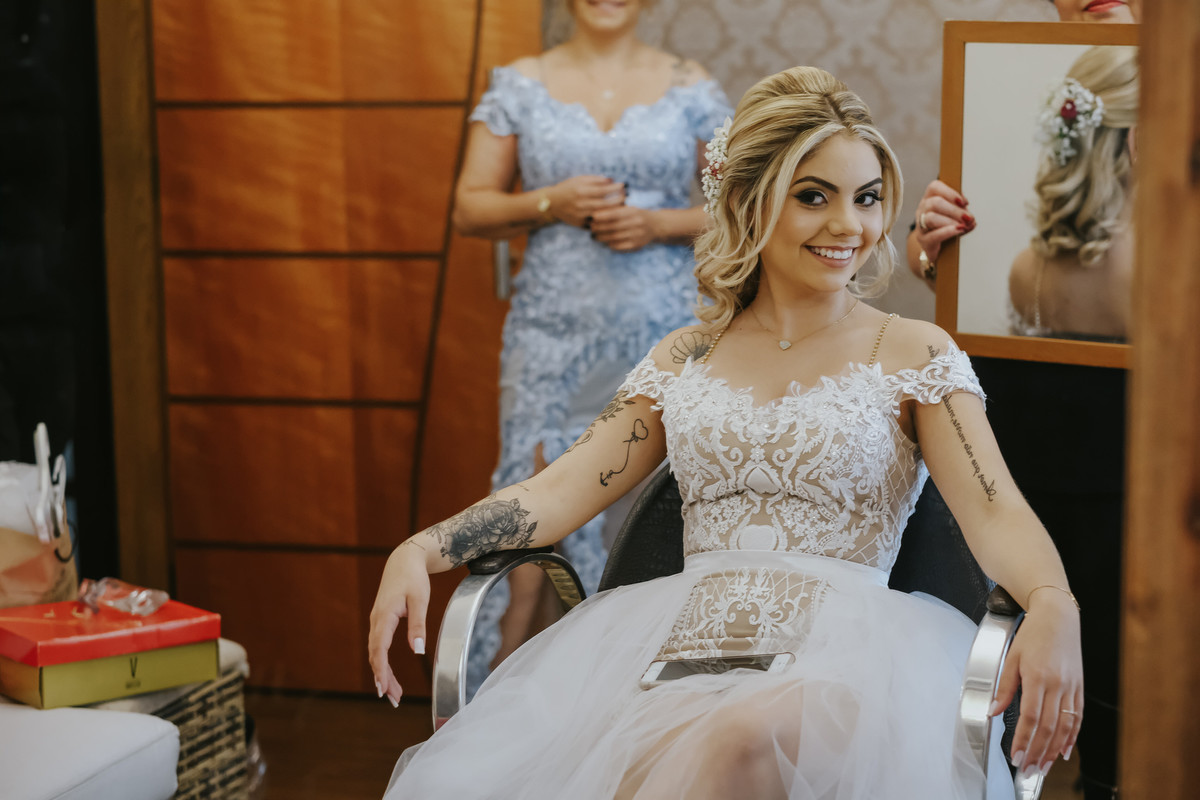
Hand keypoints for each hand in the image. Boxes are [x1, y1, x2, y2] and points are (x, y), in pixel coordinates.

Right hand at [368, 540, 431, 706]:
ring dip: (383, 673)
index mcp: (384, 615)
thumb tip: (418, 650)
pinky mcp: (381, 622)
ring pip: (376, 653)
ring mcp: (377, 621)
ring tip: (394, 694)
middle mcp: (376, 620)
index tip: (383, 689)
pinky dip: (383, 663)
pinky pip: (379, 646)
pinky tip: (389, 676)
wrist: (404, 559)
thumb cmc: (413, 578)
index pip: (379, 648)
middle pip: (375, 655)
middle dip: (383, 679)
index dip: (381, 670)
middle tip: (393, 700)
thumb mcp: (420, 599)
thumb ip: (418, 624)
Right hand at [547, 175, 624, 227]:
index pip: (603, 190)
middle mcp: (581, 204)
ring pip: (603, 216)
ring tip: (623, 206)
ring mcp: (581, 216)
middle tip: (626, 197)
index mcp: (581, 191)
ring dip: (615, 211)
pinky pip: (597, 224)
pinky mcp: (580, 224)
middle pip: (606, 204)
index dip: (616, 187)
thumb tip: (612, 180)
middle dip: (619, 200)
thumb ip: (595, 180)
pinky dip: (606, 221)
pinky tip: (613, 216)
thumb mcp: (579, 179)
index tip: (624, 185)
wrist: (552, 204)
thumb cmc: (568, 188)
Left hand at [589, 205, 659, 251]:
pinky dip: (609, 244)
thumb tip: (595, 213)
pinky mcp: (636, 245)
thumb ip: (615, 209)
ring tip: (594, 236)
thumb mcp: (630, 208)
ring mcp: (637, 235)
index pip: (616, 213)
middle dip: (600, 227)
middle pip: (614, 226)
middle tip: (591, 228)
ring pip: (615, 237)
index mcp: (634, 212)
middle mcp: (637, 223)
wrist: (656, 226)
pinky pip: (619, 246)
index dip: (603, 215)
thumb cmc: (637, 215)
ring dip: (602, 237)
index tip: (593, 216)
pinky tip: (604, 242)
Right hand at [914, 180, 975, 263]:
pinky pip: (934, 235)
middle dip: (954, 210)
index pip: (934, 187)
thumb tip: (969, 214)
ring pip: (931, 217)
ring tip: (964, 225)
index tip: (964, 202)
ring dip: (951, 221)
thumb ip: (961, 210)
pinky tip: (959, 230)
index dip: (950, 192)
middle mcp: (922, 209)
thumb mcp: (954, 214)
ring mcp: (920, 225)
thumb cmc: (946, 227)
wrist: (936, 247)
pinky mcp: (923, 239)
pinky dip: (948, 232)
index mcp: (930, 198)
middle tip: (968, 217)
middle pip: (935, 203)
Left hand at [990, 592, 1083, 777]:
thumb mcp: (1011, 657)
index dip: (1024, 740)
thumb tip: (992, 711)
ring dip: (1054, 750)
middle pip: (1048, 727)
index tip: (1016, 756)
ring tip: (1044, 766)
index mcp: (1038, 677)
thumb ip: (1004, 687)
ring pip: (1065, 727)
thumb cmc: (1033, 633)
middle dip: (1038, 752)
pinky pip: (1077, 717)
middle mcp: (1058, 685)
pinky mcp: (1079, 687)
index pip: (1029, 718)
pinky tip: (1065, 749)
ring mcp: (1071, 687)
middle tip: (1029, 769)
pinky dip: (1072, 736)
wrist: (1059, 616)